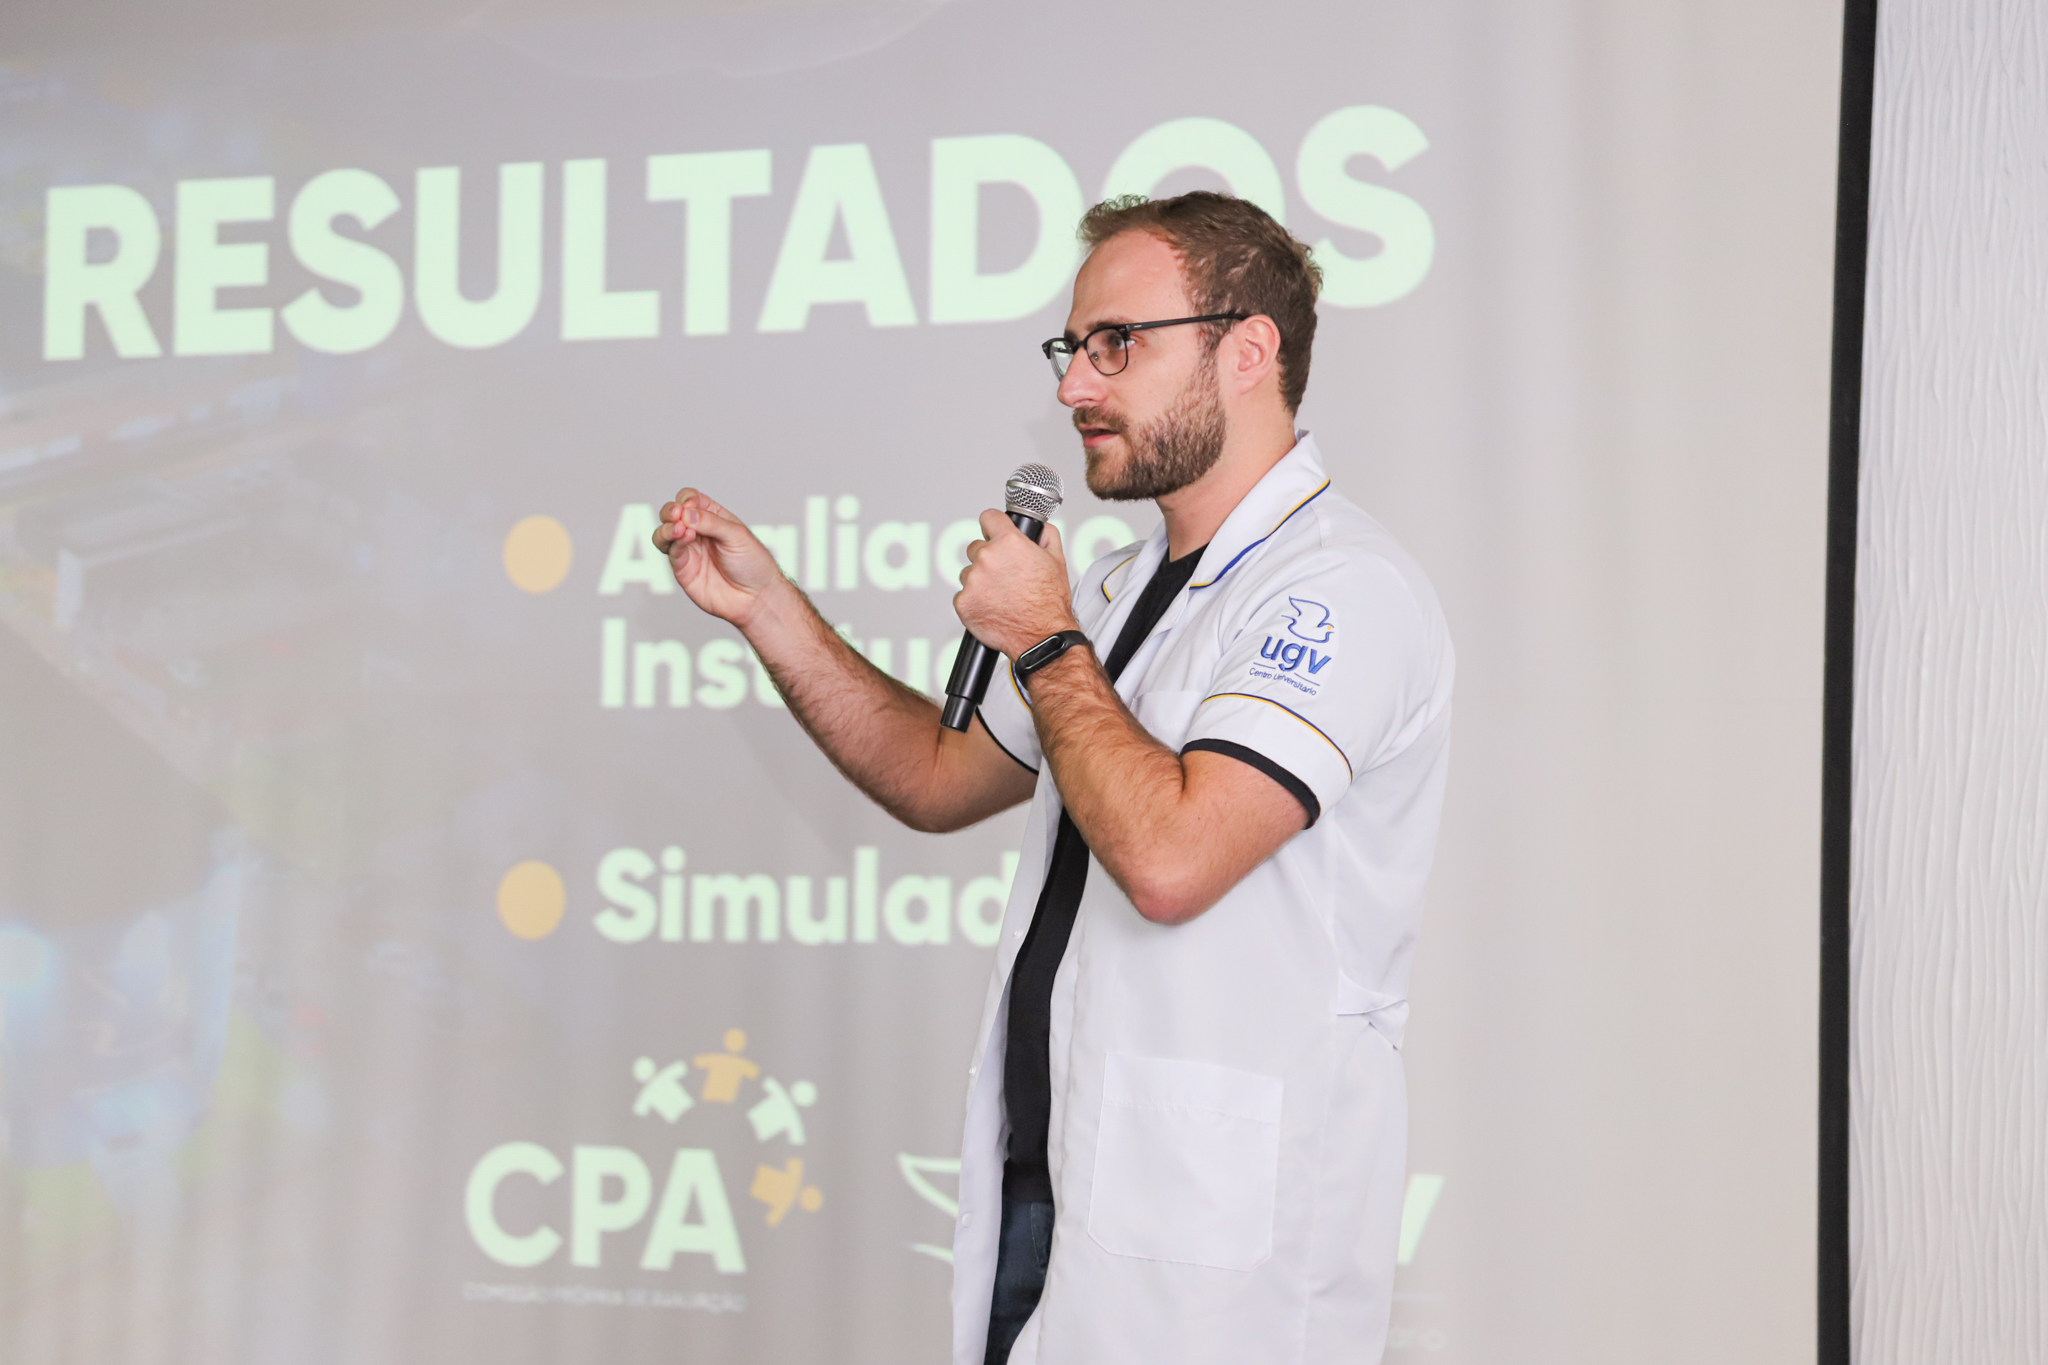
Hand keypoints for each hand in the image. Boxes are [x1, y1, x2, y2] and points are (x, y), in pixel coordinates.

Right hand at [654, 489, 791, 628]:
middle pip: (672, 513)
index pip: (691, 499)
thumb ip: (712, 523)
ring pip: (664, 533)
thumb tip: (686, 514)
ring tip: (679, 529)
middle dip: (671, 510)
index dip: (687, 499)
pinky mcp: (683, 569)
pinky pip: (671, 553)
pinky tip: (685, 539)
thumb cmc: (753, 564)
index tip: (691, 505)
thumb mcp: (737, 536)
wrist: (756, 597)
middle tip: (678, 514)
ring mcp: (689, 550)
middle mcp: (698, 532)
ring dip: (667, 528)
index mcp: (713, 518)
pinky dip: (674, 543)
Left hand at [954, 511, 1078, 657]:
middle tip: (1005, 576)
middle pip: (976, 547)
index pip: (988, 518)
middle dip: (988, 558)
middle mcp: (988, 558)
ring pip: (969, 573)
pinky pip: (963, 595)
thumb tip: (1039, 528)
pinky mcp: (963, 602)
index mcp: (1009, 543)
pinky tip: (992, 607)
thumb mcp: (1057, 560)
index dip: (993, 525)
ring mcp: (973, 581)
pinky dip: (974, 601)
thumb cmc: (1049, 603)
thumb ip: (1046, 535)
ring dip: (980, 581)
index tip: (994, 531)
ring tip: (1001, 595)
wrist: (1042, 637)